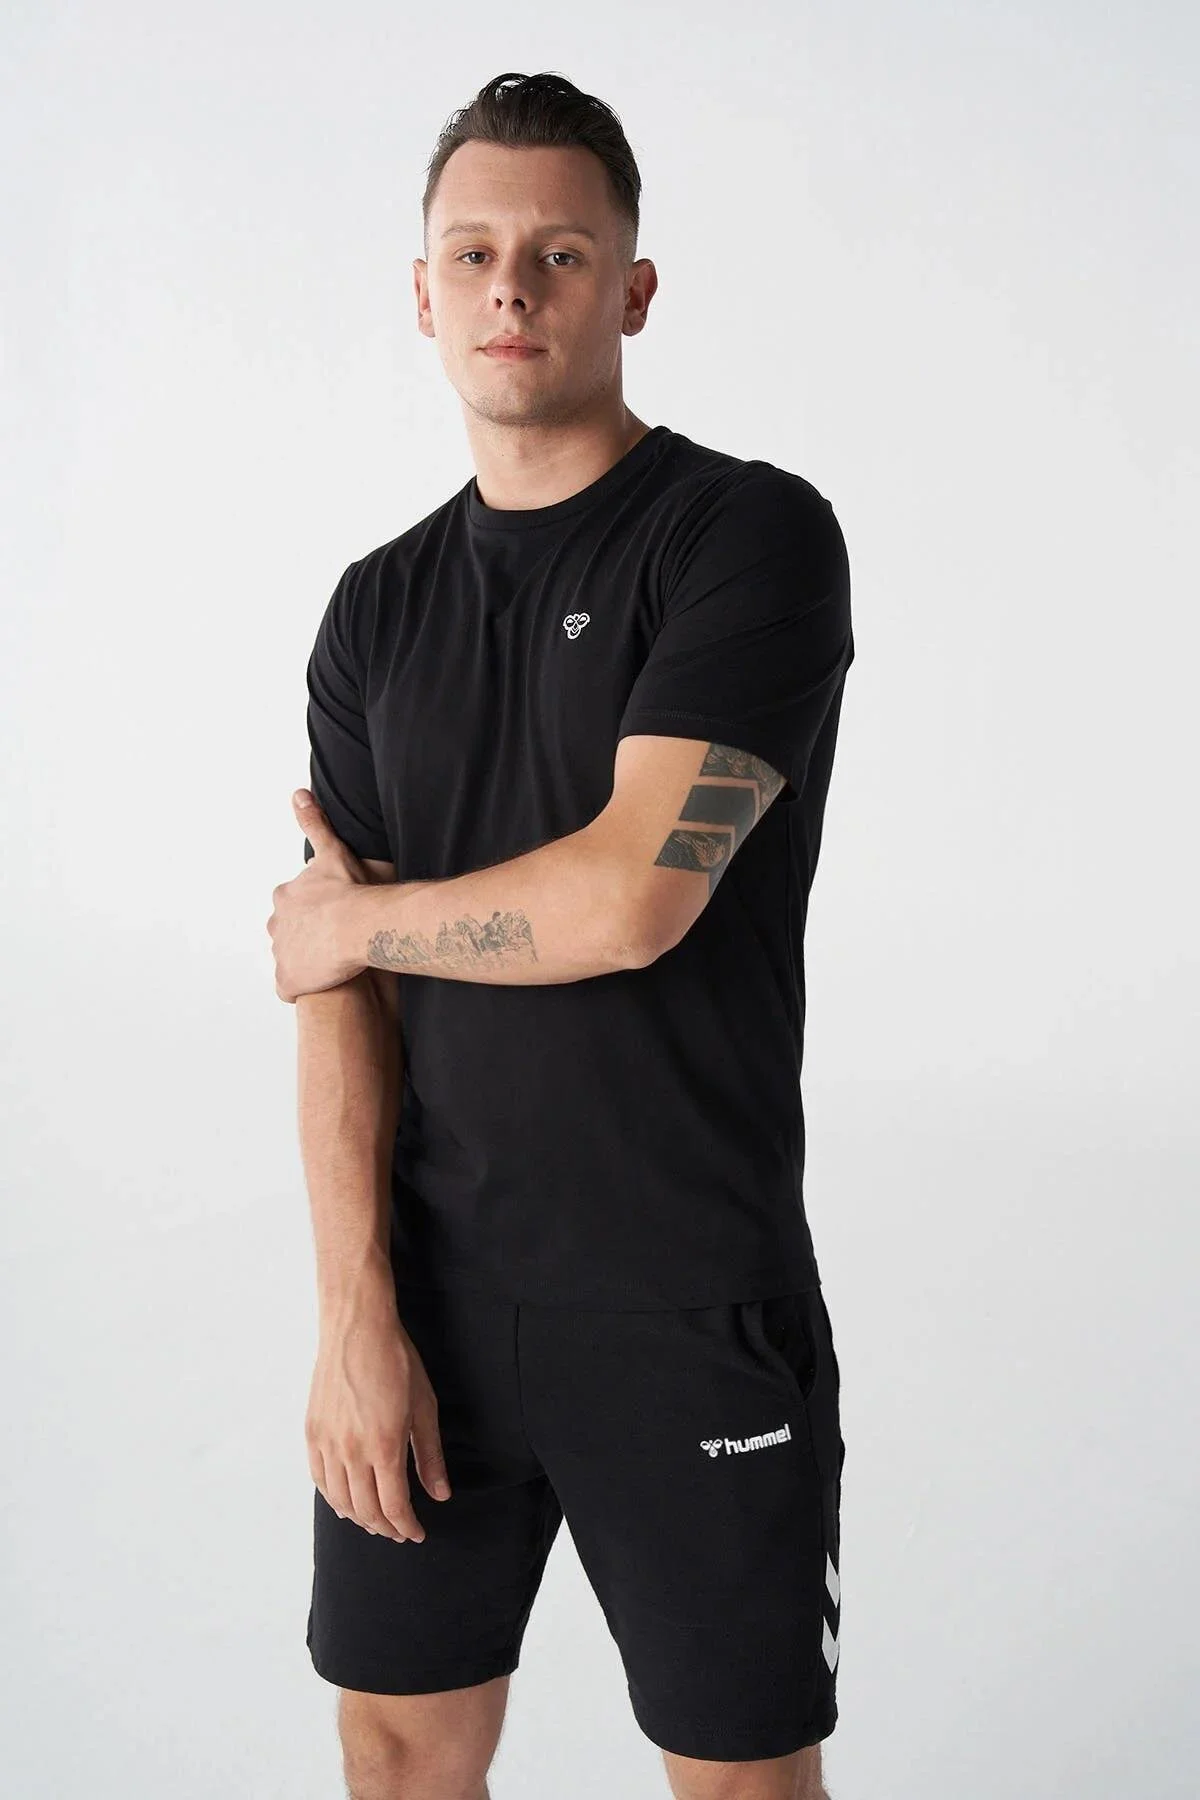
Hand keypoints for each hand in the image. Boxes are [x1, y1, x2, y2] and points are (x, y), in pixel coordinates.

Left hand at [267, 790, 367, 1001]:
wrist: (357, 925)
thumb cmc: (348, 890)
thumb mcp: (330, 851)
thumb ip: (314, 823)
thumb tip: (298, 793)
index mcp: (284, 899)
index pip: (290, 906)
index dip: (311, 912)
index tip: (330, 916)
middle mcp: (275, 926)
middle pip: (285, 933)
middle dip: (304, 938)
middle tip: (331, 940)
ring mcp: (280, 956)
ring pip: (289, 961)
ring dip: (305, 964)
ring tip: (331, 965)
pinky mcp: (287, 982)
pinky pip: (289, 989)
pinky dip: (300, 989)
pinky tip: (320, 986)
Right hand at [306, 1288, 452, 1543]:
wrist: (357, 1328)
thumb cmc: (395, 1361)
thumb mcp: (424, 1406)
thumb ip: (430, 1455)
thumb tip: (440, 1493)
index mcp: (384, 1445)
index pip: (394, 1506)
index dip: (407, 1526)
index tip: (417, 1533)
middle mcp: (351, 1450)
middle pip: (367, 1509)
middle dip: (386, 1527)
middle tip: (400, 1531)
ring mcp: (327, 1443)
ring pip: (340, 1500)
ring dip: (360, 1518)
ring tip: (376, 1521)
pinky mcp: (312, 1432)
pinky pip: (320, 1479)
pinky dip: (334, 1499)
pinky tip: (346, 1502)